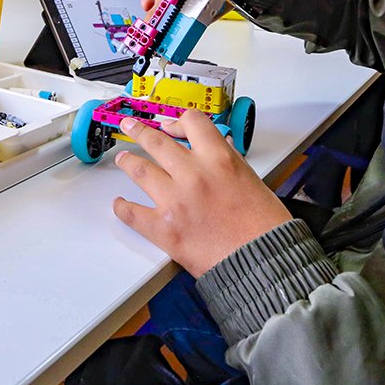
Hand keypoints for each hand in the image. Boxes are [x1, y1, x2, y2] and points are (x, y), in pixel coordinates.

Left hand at [111, 109, 291, 277]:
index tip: (172, 127)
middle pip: (156, 141)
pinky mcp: (164, 228)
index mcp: (219, 159)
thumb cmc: (264, 227)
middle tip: (131, 127)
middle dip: (140, 132)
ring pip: (139, 169)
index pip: (192, 122)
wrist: (261, 262)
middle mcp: (193, 174)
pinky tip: (119, 204)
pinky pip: (132, 212)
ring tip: (123, 159)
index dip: (179, 122)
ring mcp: (175, 200)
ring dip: (128, 162)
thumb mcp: (252, 180)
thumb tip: (217, 151)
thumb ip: (229, 162)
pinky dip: (122, 207)